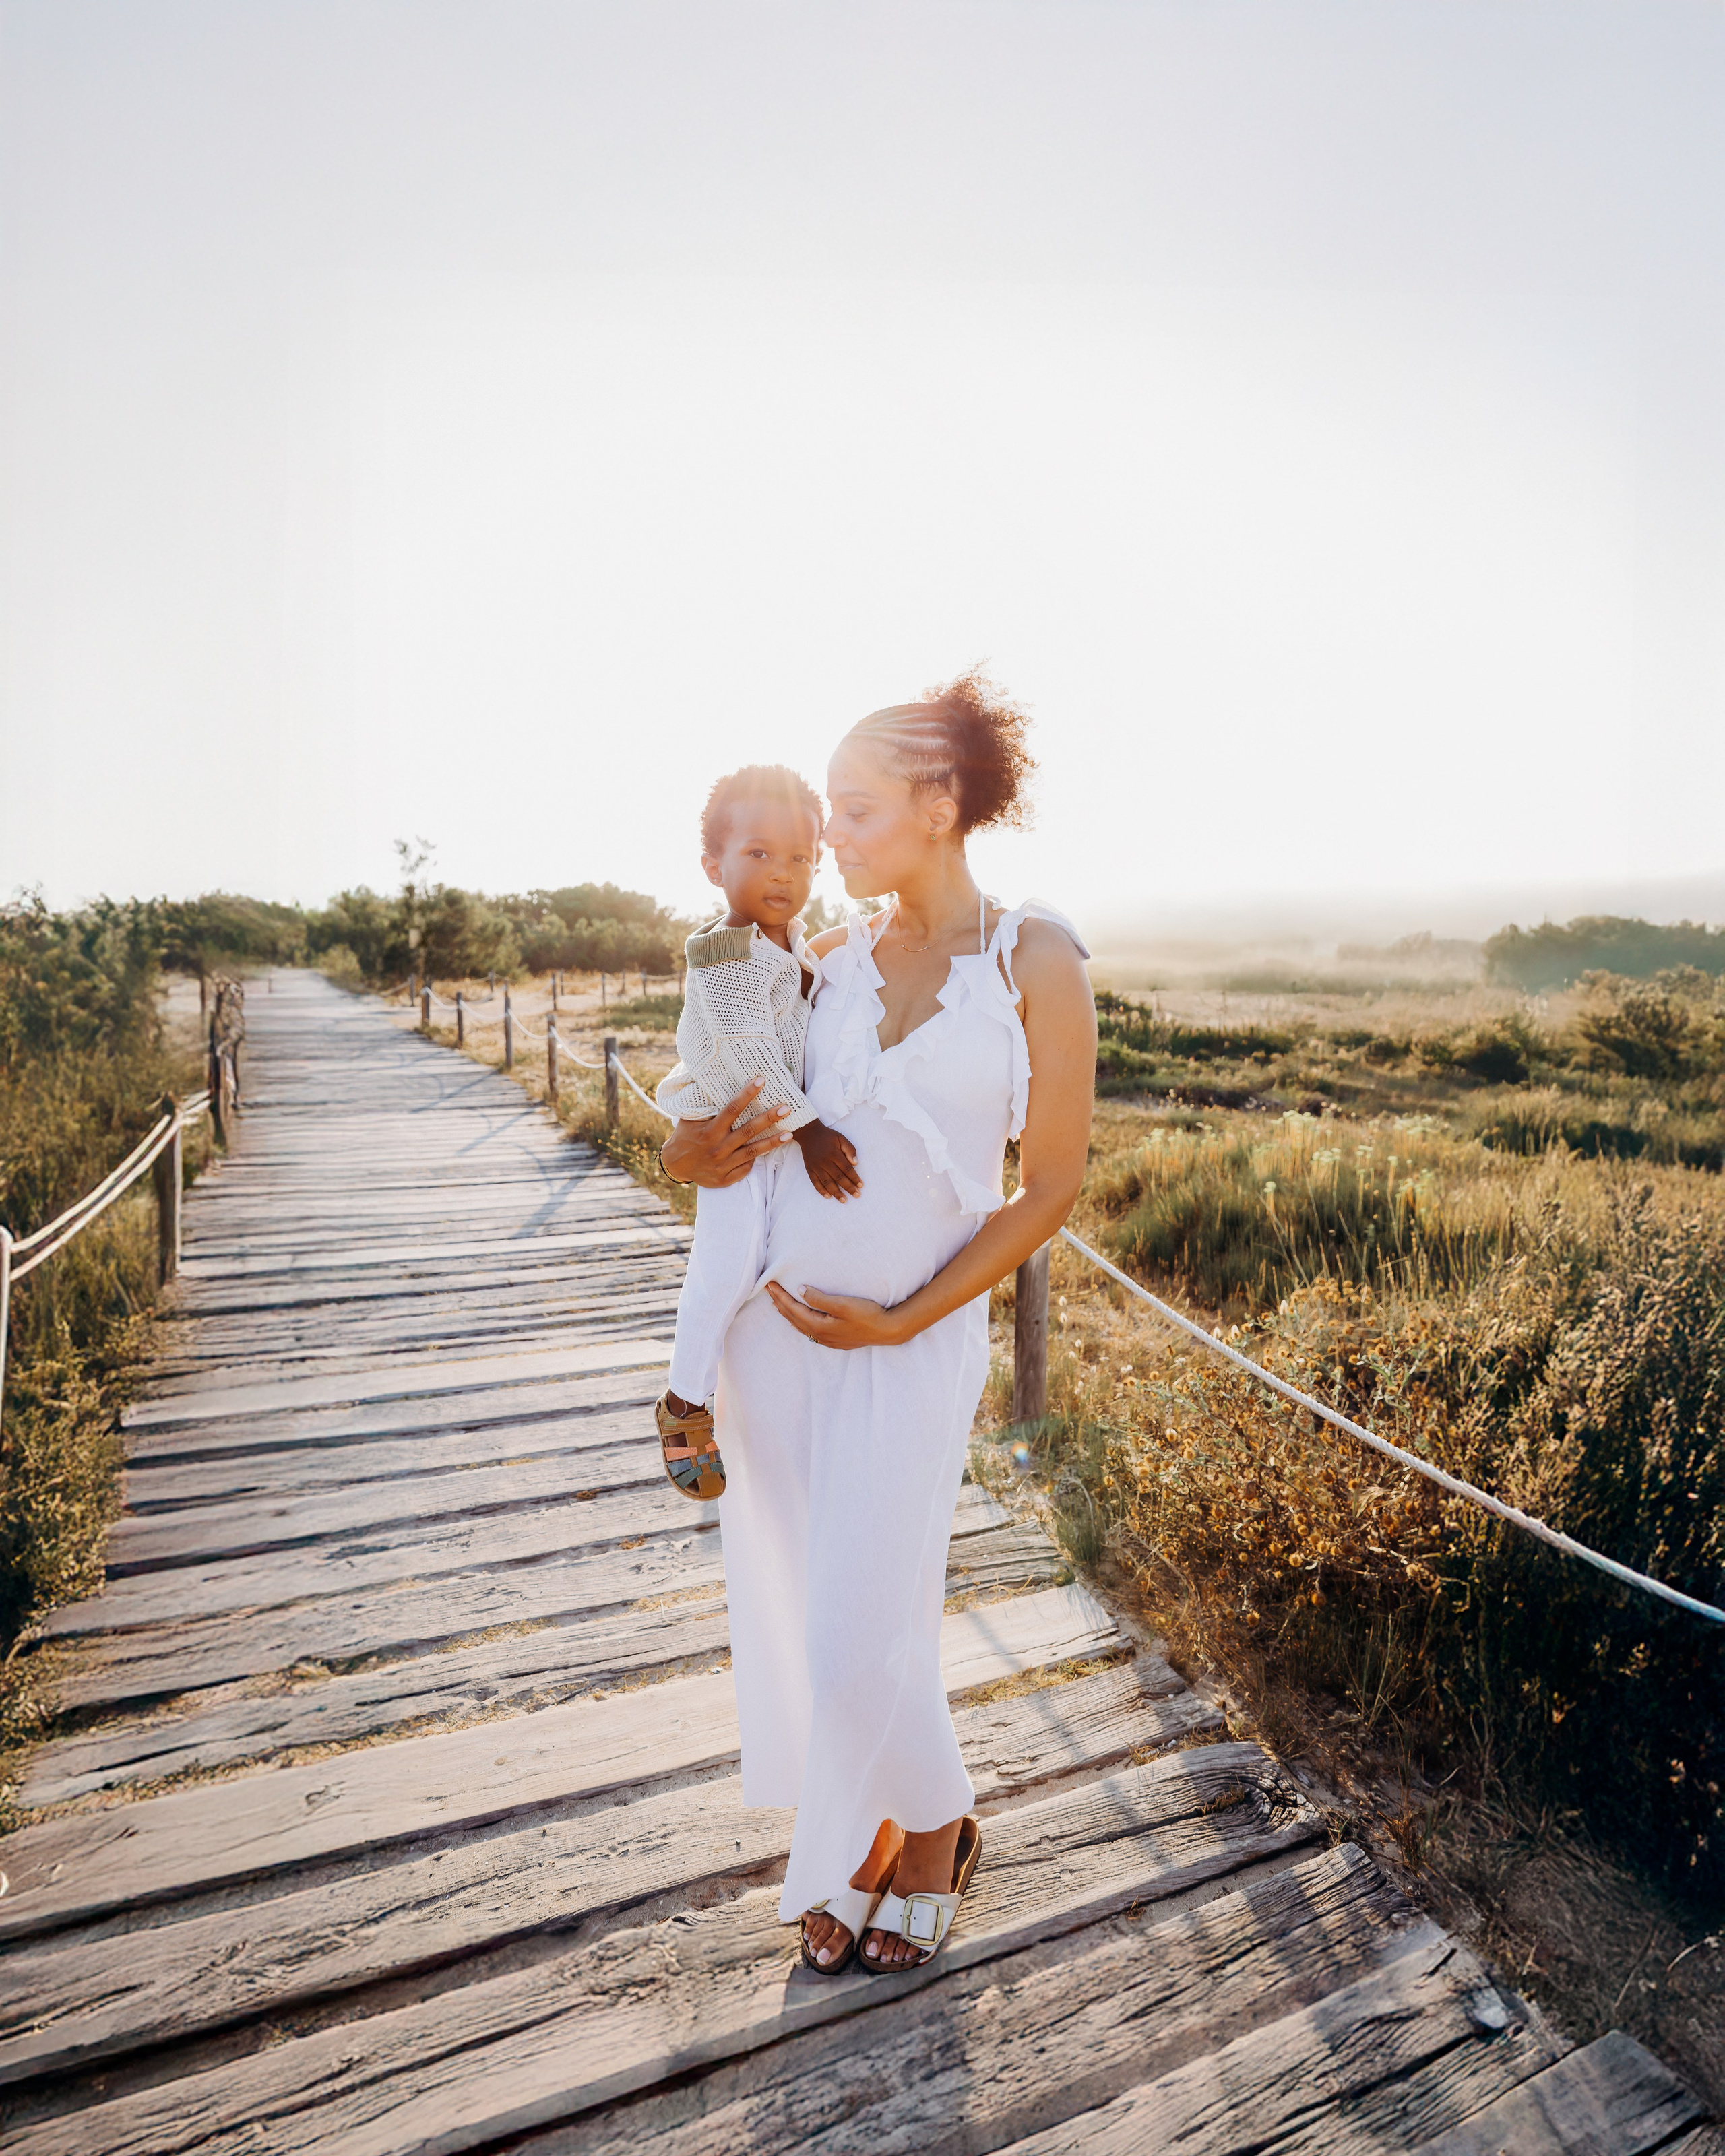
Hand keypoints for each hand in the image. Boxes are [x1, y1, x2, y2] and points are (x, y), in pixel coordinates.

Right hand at [659, 1079, 790, 1188]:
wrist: (675, 1165)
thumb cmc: (686, 1136)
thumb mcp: (690, 1119)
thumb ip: (705, 1106)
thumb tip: (716, 1081)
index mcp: (709, 1131)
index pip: (731, 1110)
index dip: (747, 1094)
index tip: (761, 1081)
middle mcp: (718, 1148)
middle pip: (748, 1131)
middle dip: (768, 1119)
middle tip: (786, 1108)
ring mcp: (722, 1165)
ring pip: (752, 1152)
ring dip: (772, 1142)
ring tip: (790, 1133)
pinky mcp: (725, 1179)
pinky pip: (745, 1168)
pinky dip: (755, 1160)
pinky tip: (769, 1151)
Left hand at [765, 1281, 907, 1349]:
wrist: (887, 1331)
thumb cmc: (867, 1315)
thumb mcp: (842, 1304)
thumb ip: (819, 1298)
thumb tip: (800, 1291)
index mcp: (819, 1326)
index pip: (793, 1309)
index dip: (780, 1297)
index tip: (769, 1285)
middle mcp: (820, 1335)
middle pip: (793, 1318)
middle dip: (780, 1304)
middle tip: (769, 1291)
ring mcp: (827, 1340)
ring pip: (801, 1326)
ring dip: (788, 1314)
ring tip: (778, 1304)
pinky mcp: (835, 1340)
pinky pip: (810, 1331)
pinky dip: (800, 1322)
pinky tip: (800, 1320)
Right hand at [792, 1119, 861, 1200]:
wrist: (808, 1133)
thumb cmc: (827, 1136)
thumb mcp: (840, 1138)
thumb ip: (849, 1149)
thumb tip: (855, 1163)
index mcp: (834, 1153)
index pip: (847, 1169)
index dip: (854, 1178)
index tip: (861, 1185)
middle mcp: (824, 1161)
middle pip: (838, 1178)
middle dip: (848, 1187)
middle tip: (856, 1195)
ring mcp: (816, 1166)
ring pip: (827, 1182)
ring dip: (836, 1192)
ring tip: (844, 1200)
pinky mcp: (809, 1169)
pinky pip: (815, 1182)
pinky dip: (821, 1190)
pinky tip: (828, 1196)